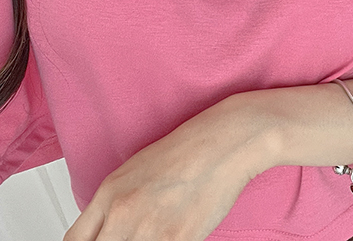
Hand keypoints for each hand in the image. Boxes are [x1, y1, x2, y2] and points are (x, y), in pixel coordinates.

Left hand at [63, 94, 273, 240]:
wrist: (224, 141)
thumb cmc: (187, 150)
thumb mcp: (137, 169)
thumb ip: (115, 205)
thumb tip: (109, 232)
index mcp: (109, 193)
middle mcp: (122, 213)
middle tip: (139, 237)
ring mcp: (148, 230)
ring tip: (161, 231)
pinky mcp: (177, 240)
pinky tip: (177, 233)